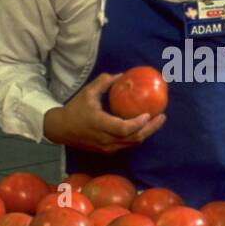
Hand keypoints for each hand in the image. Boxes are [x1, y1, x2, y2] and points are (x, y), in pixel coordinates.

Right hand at [43, 72, 166, 153]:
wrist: (61, 130)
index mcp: (100, 125)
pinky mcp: (108, 150)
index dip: (138, 124)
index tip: (149, 114)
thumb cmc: (75, 109)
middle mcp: (106, 139)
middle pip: (133, 138)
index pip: (123, 129)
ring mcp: (107, 147)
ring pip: (132, 143)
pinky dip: (138, 136)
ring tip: (158, 121)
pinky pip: (127, 144)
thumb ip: (104, 82)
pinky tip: (145, 126)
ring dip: (146, 133)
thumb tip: (121, 75)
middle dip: (150, 129)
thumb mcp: (87, 93)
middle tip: (162, 117)